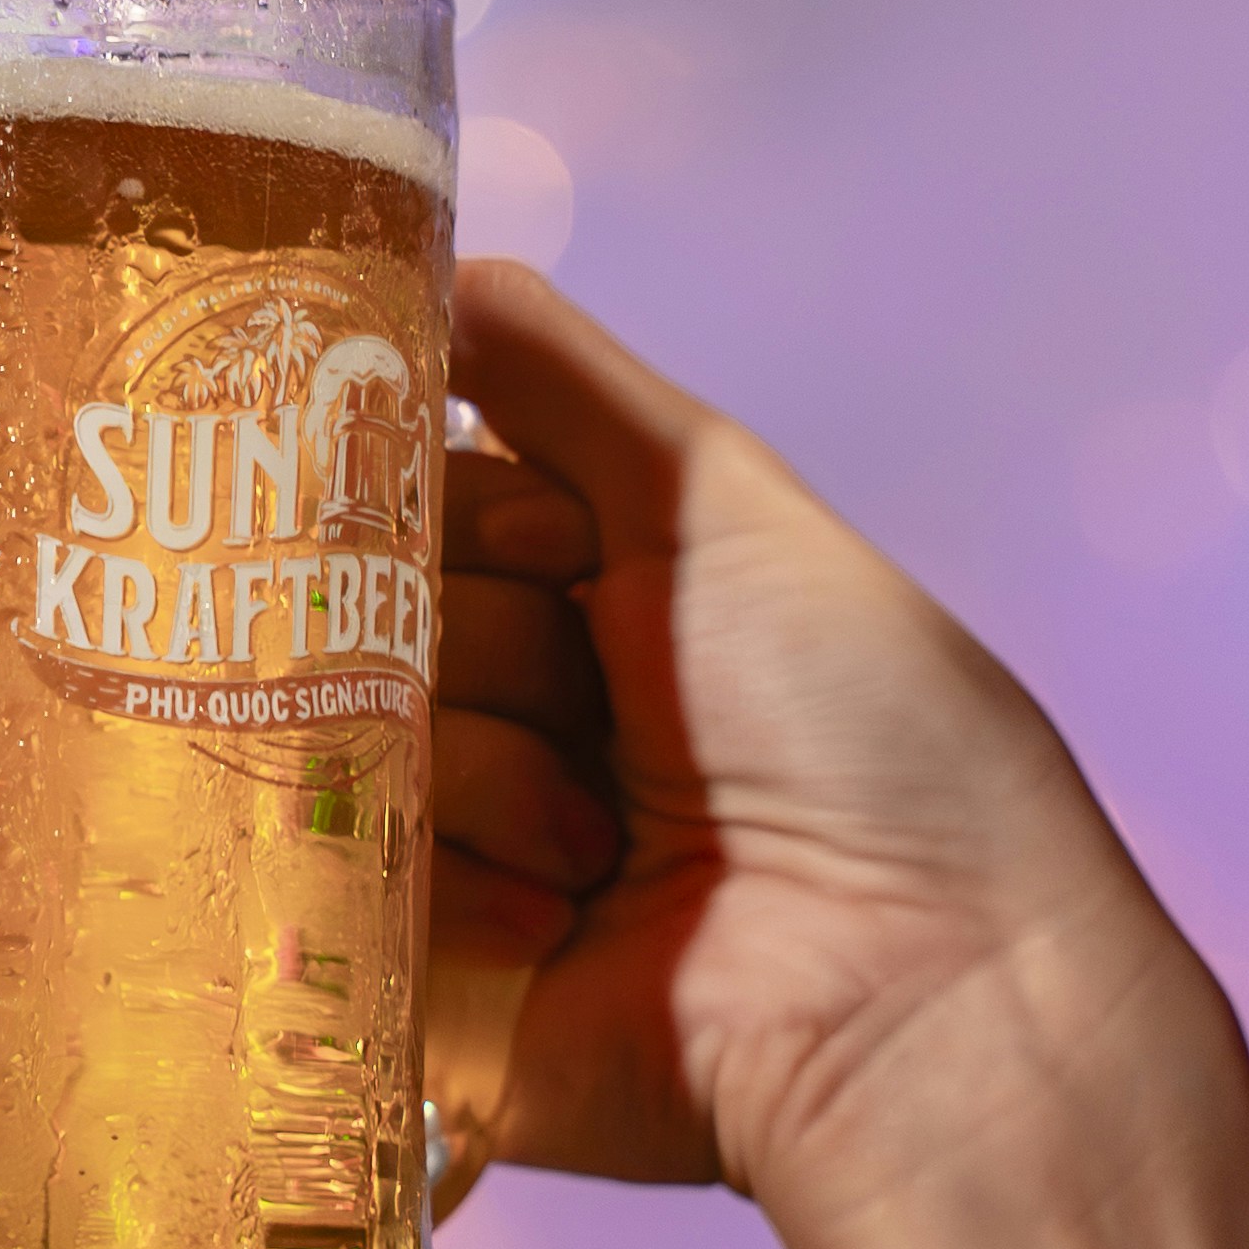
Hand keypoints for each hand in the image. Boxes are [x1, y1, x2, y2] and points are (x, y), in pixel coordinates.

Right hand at [433, 263, 1245, 1248]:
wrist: (917, 983)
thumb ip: (561, 379)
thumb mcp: (717, 499)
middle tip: (579, 684)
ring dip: (478, 772)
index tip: (500, 530)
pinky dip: (445, 880)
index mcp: (579, 600)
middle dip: (451, 637)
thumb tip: (433, 265)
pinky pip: (331, 888)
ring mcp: (455, 852)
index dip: (410, 502)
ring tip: (606, 840)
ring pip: (337, 741)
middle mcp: (503, 716)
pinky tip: (556, 910)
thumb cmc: (862, 728)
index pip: (399, 506)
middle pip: (349, 618)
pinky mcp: (420, 982)